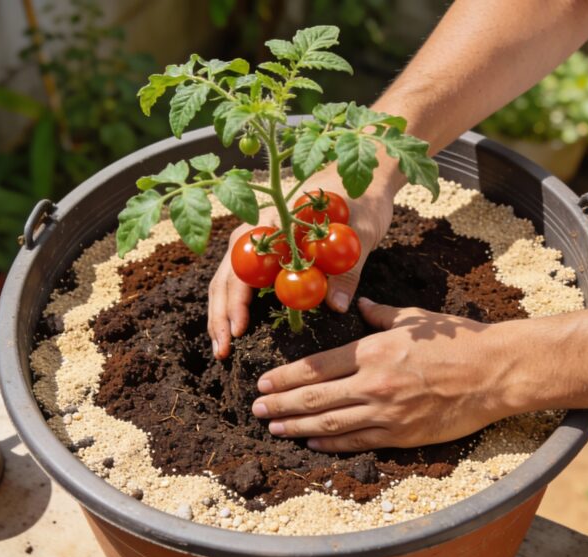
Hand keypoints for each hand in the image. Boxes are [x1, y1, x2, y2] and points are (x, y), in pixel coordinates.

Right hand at [207, 169, 395, 358]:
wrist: (366, 175)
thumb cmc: (363, 198)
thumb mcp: (361, 232)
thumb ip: (347, 269)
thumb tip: (336, 307)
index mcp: (276, 220)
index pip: (245, 263)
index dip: (238, 298)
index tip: (240, 329)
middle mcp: (260, 229)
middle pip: (229, 274)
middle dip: (221, 313)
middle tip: (222, 350)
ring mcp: (262, 239)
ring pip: (230, 278)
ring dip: (223, 312)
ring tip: (221, 347)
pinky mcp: (272, 250)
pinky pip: (245, 279)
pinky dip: (236, 303)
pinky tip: (235, 327)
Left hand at [249, 298, 518, 451]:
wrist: (496, 372)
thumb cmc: (460, 340)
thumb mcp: (415, 319)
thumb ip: (381, 314)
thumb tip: (358, 304)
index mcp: (373, 349)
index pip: (317, 365)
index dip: (286, 376)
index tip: (263, 382)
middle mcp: (373, 382)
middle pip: (315, 397)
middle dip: (281, 404)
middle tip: (256, 409)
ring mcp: (387, 412)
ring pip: (330, 423)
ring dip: (296, 426)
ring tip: (272, 427)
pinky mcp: (402, 434)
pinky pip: (357, 442)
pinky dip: (330, 444)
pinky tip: (310, 443)